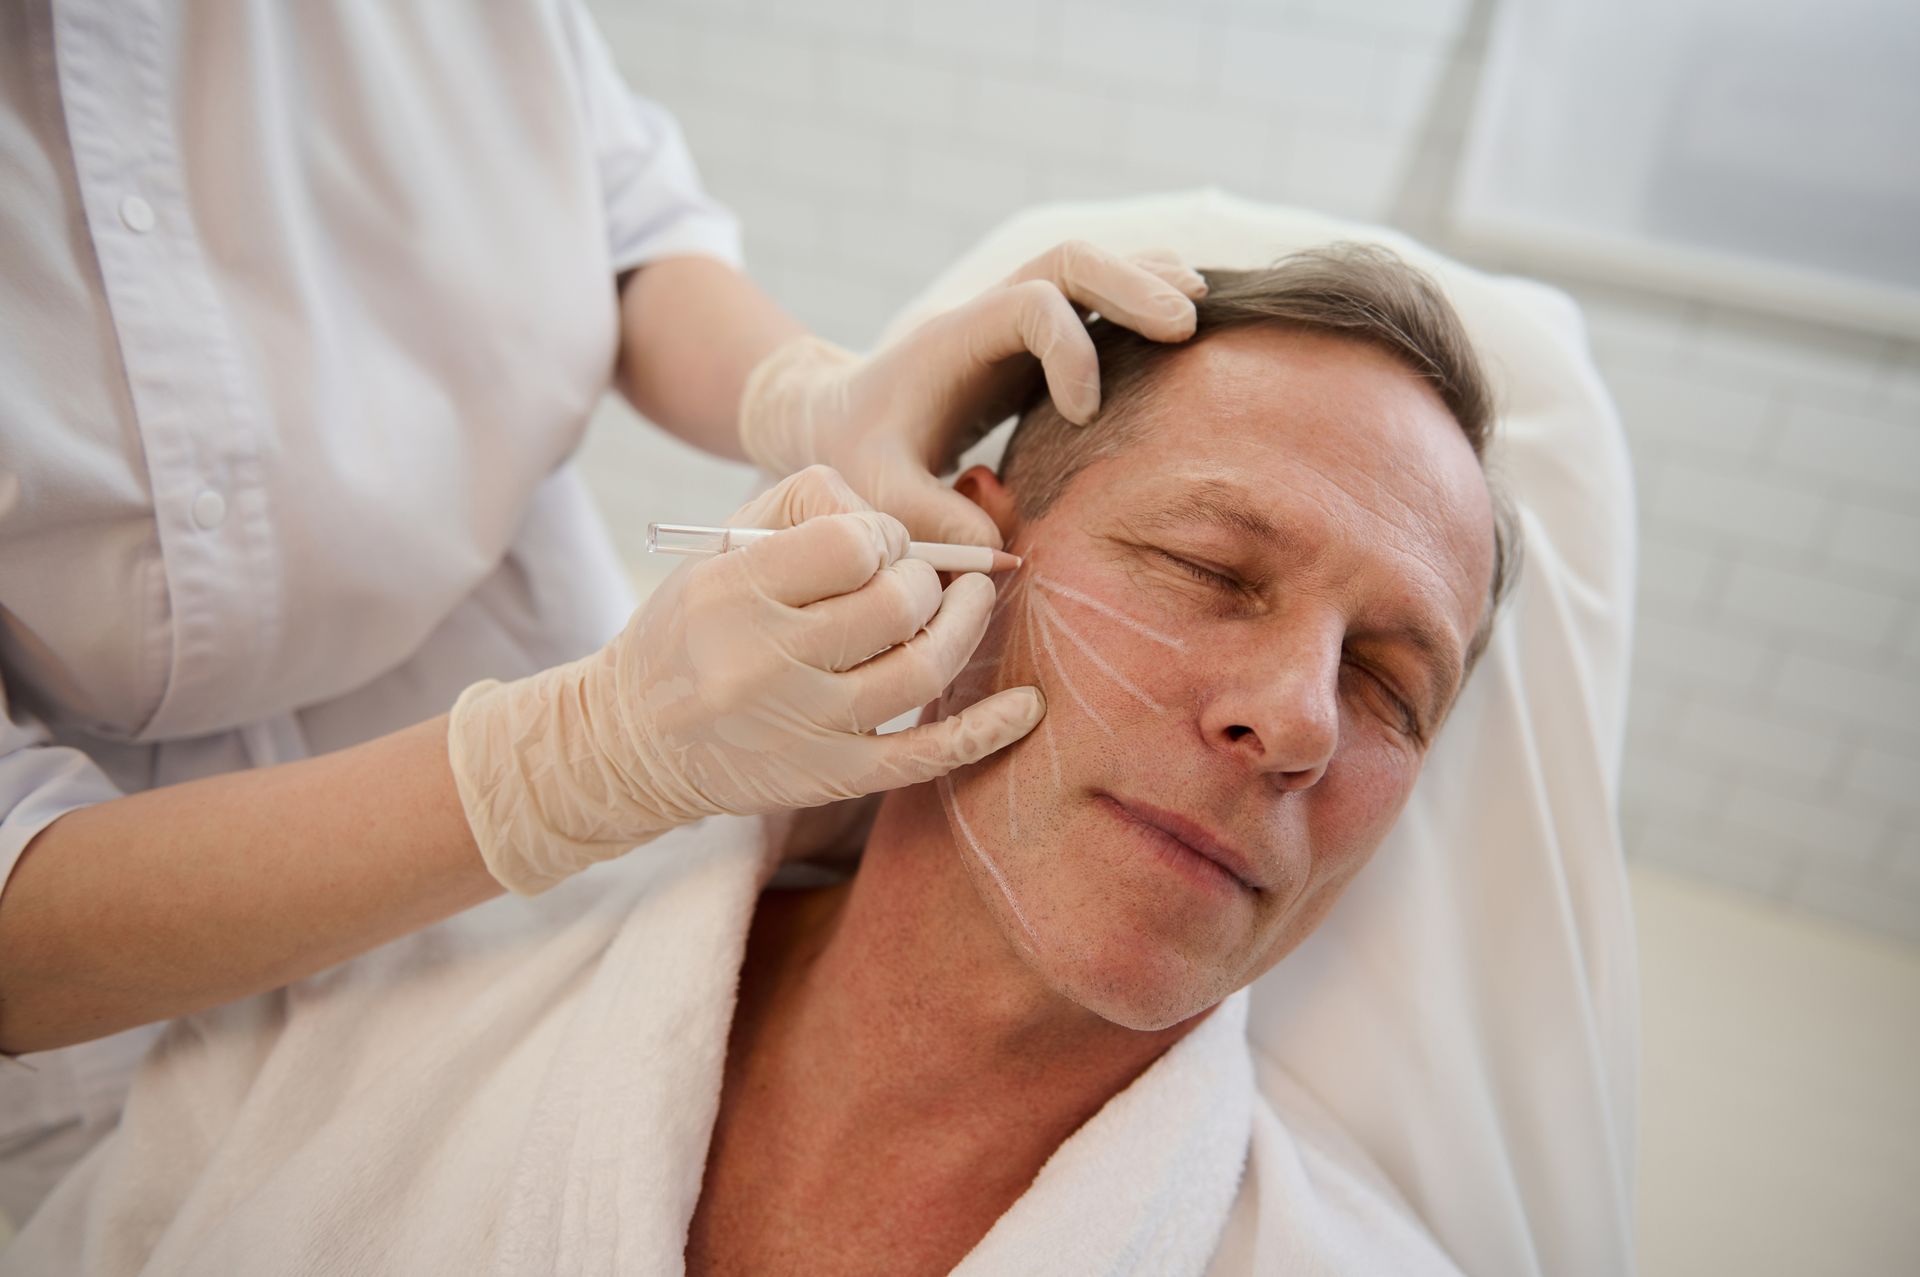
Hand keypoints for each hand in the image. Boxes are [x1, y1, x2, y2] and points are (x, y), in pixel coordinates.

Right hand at [447, 466, 1043, 894]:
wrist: (632, 741)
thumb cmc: (696, 625)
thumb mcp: (723, 545)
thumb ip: (806, 504)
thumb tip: (894, 520)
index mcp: (737, 591)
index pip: (853, 542)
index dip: (886, 535)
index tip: (880, 546)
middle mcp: (768, 661)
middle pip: (897, 603)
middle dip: (926, 578)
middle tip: (921, 577)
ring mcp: (806, 726)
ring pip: (922, 669)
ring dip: (965, 627)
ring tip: (973, 601)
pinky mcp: (833, 777)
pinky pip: (927, 755)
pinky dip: (986, 730)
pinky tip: (1026, 706)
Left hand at [738, 241, 1206, 546]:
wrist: (840, 417)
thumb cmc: (858, 455)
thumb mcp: (876, 491)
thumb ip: (928, 518)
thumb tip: (1001, 547)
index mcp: (955, 337)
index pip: (1031, 303)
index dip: (1071, 348)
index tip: (1082, 416)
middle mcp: (991, 313)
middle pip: (1072, 260)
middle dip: (1132, 283)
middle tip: (1187, 326)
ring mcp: (1017, 320)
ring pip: (1091, 266)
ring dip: (1147, 279)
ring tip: (1202, 310)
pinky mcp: (1036, 341)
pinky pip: (1096, 299)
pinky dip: (1141, 297)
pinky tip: (1184, 320)